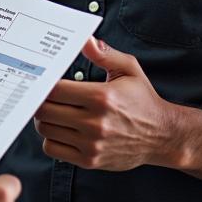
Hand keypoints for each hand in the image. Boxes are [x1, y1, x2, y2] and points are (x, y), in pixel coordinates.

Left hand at [33, 36, 176, 170]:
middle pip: (45, 111)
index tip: (43, 80)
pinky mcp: (90, 161)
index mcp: (102, 97)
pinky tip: (60, 129)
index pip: (55, 90)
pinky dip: (51, 138)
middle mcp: (95, 123)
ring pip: (46, 130)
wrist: (162, 136)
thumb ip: (105, 54)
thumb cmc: (142, 100)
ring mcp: (91, 144)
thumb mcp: (129, 69)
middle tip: (43, 95)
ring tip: (53, 111)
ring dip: (44, 119)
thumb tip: (86, 40)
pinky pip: (52, 149)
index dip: (44, 84)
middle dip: (39, 101)